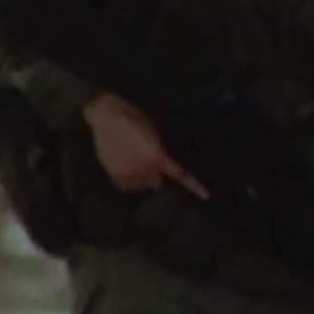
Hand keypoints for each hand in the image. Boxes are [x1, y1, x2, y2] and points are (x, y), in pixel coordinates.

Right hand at [83, 93, 208, 199]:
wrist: (106, 117)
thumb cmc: (133, 119)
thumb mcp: (154, 133)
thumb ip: (160, 151)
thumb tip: (163, 166)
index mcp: (159, 157)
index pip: (181, 175)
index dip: (195, 187)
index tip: (206, 196)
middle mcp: (146, 169)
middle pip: (156, 182)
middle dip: (153, 175)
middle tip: (145, 162)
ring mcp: (129, 174)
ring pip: (140, 186)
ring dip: (139, 178)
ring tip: (131, 163)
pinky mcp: (114, 175)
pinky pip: (126, 187)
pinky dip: (126, 181)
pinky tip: (123, 167)